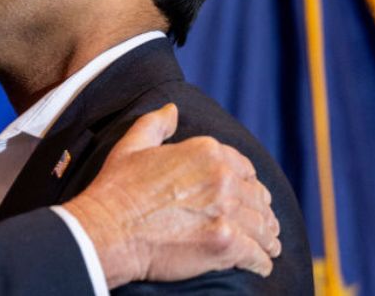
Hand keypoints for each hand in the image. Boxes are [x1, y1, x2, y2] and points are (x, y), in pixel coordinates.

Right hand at [63, 103, 281, 287]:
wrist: (107, 230)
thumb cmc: (115, 189)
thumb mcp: (131, 146)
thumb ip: (156, 124)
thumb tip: (172, 109)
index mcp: (205, 151)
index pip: (245, 168)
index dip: (247, 184)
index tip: (247, 196)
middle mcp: (221, 177)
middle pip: (257, 197)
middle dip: (261, 212)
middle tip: (262, 225)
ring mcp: (225, 211)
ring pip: (262, 226)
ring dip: (267, 238)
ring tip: (267, 246)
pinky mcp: (225, 243)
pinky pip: (257, 254)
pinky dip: (261, 261)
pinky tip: (259, 264)